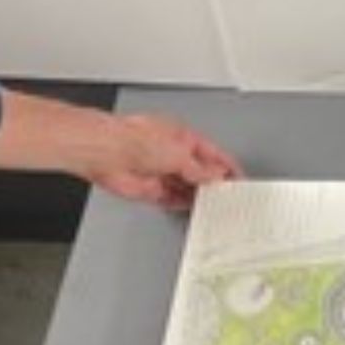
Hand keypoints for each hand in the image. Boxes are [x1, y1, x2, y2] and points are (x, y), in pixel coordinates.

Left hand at [79, 113, 243, 211]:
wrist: (106, 153)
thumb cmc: (134, 139)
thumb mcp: (180, 153)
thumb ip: (200, 169)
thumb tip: (215, 175)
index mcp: (181, 137)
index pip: (211, 153)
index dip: (225, 166)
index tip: (238, 178)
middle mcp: (170, 153)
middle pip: (198, 172)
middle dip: (212, 183)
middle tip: (227, 195)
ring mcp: (160, 171)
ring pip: (185, 187)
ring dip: (197, 195)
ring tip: (212, 204)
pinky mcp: (149, 189)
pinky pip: (170, 199)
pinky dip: (181, 204)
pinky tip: (191, 207)